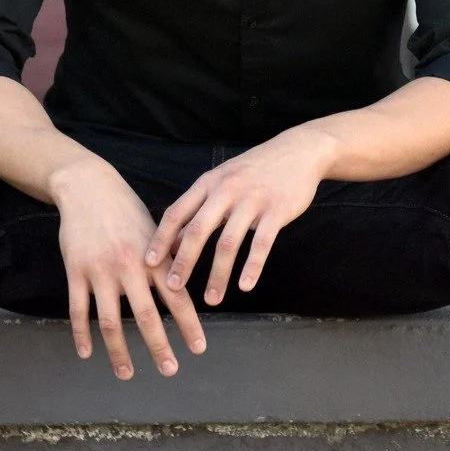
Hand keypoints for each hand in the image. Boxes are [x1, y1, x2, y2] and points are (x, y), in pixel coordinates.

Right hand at [51, 156, 207, 379]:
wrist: (89, 188)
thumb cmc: (127, 209)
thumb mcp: (156, 229)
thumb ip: (168, 258)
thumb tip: (187, 283)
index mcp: (155, 257)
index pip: (177, 298)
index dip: (188, 325)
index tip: (198, 348)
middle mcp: (131, 267)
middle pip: (147, 315)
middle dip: (159, 346)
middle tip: (170, 370)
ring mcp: (101, 271)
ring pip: (111, 320)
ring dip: (120, 350)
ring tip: (127, 373)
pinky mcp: (76, 271)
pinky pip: (79, 309)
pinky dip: (82, 334)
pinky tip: (87, 353)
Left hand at [147, 126, 332, 303]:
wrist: (300, 150)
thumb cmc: (255, 170)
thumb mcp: (222, 180)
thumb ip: (198, 208)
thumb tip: (171, 242)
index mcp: (209, 182)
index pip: (177, 212)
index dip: (161, 239)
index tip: (149, 263)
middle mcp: (227, 189)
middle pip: (198, 230)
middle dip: (183, 262)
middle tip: (173, 288)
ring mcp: (253, 199)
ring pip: (229, 242)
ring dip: (218, 274)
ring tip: (211, 299)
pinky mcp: (277, 210)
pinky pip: (262, 243)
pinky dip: (252, 267)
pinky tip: (246, 285)